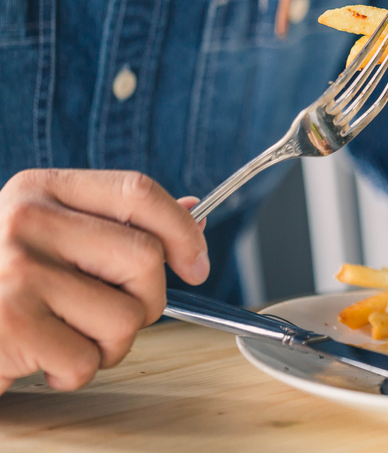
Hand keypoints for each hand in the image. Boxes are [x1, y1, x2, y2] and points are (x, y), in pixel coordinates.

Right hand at [0, 170, 208, 393]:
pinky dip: (71, 371)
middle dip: (145, 300)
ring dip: (108, 344)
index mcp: (40, 189)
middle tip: (109, 314)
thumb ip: (112, 222)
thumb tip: (193, 209)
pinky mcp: (8, 325)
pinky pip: (87, 359)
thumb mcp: (46, 237)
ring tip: (64, 335)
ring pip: (126, 316)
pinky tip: (37, 357)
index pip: (138, 191)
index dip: (183, 230)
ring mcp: (14, 271)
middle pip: (144, 257)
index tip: (196, 265)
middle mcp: (25, 220)